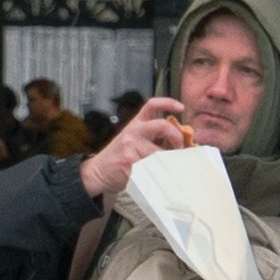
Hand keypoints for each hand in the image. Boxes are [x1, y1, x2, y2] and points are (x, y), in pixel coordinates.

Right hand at [78, 97, 195, 202]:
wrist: (98, 171)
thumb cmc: (120, 157)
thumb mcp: (134, 140)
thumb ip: (152, 137)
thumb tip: (179, 141)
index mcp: (136, 123)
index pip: (152, 105)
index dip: (168, 103)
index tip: (181, 108)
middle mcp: (134, 131)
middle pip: (162, 125)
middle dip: (177, 137)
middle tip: (179, 147)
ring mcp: (131, 146)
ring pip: (161, 152)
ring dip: (169, 161)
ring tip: (167, 167)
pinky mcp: (131, 162)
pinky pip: (153, 167)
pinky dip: (159, 173)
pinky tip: (155, 176)